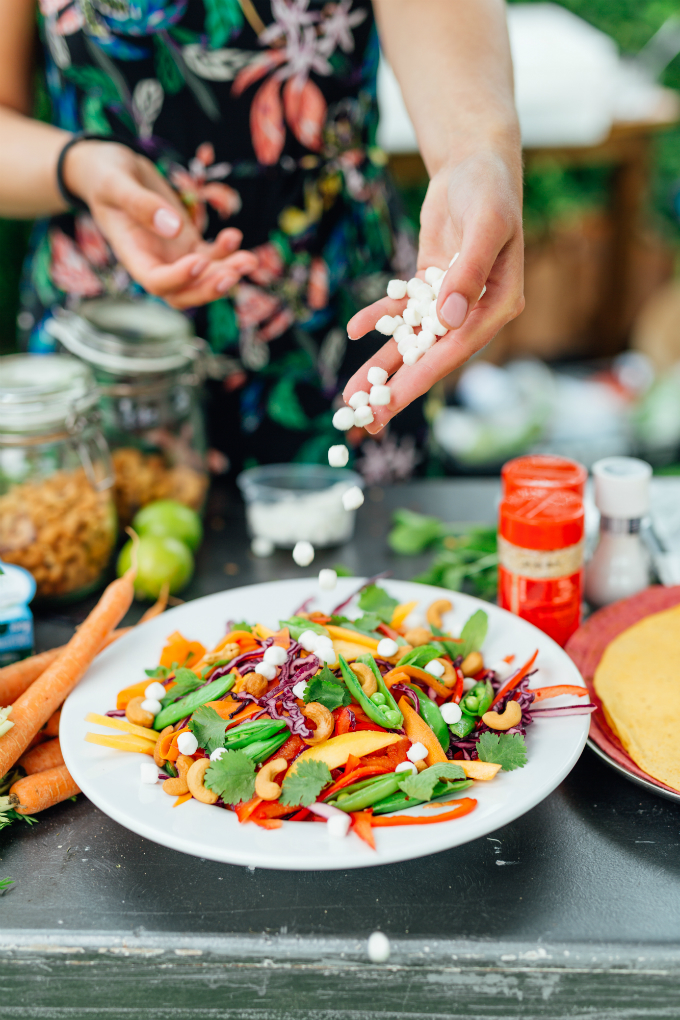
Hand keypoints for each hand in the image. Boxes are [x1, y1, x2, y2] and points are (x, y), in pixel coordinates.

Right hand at [64, 141, 256, 308]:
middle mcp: (154, 262)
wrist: (110, 169)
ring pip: (203, 279)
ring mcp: (173, 255)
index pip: (156, 282)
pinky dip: (226, 252)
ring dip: (227, 273)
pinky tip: (235, 237)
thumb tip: (174, 227)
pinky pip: (212, 257)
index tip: (200, 259)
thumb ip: (140, 204)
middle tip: (234, 274)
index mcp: (132, 255)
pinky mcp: (188, 243)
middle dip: (210, 289)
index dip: (180, 278)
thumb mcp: (115, 183)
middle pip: (184, 294)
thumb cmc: (105, 175)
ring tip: (250, 260)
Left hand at [344, 149, 523, 432]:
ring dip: (381, 368)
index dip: (421, 378)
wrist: (476, 163)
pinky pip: (402, 311)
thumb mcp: (484, 226)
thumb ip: (468, 273)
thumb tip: (448, 319)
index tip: (392, 402)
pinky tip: (355, 329)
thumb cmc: (490, 190)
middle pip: (431, 357)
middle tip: (365, 421)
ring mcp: (452, 302)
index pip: (456, 350)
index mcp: (499, 304)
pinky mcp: (431, 288)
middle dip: (396, 389)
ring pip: (412, 341)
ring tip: (350, 397)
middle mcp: (475, 310)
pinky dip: (379, 320)